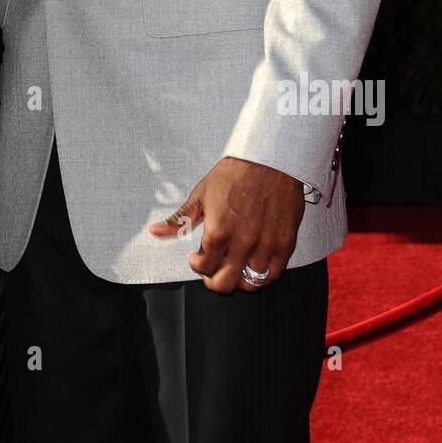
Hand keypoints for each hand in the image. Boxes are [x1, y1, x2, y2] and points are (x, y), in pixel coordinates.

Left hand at [148, 156, 305, 292]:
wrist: (268, 158)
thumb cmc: (235, 173)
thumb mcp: (200, 194)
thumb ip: (179, 219)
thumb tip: (156, 231)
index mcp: (219, 232)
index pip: (204, 268)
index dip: (197, 265)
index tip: (197, 258)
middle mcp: (243, 243)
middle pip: (225, 283)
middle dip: (214, 280)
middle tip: (213, 270)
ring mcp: (266, 245)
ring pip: (251, 283)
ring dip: (239, 279)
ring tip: (234, 267)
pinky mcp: (285, 242)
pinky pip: (274, 273)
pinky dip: (264, 275)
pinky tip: (255, 264)